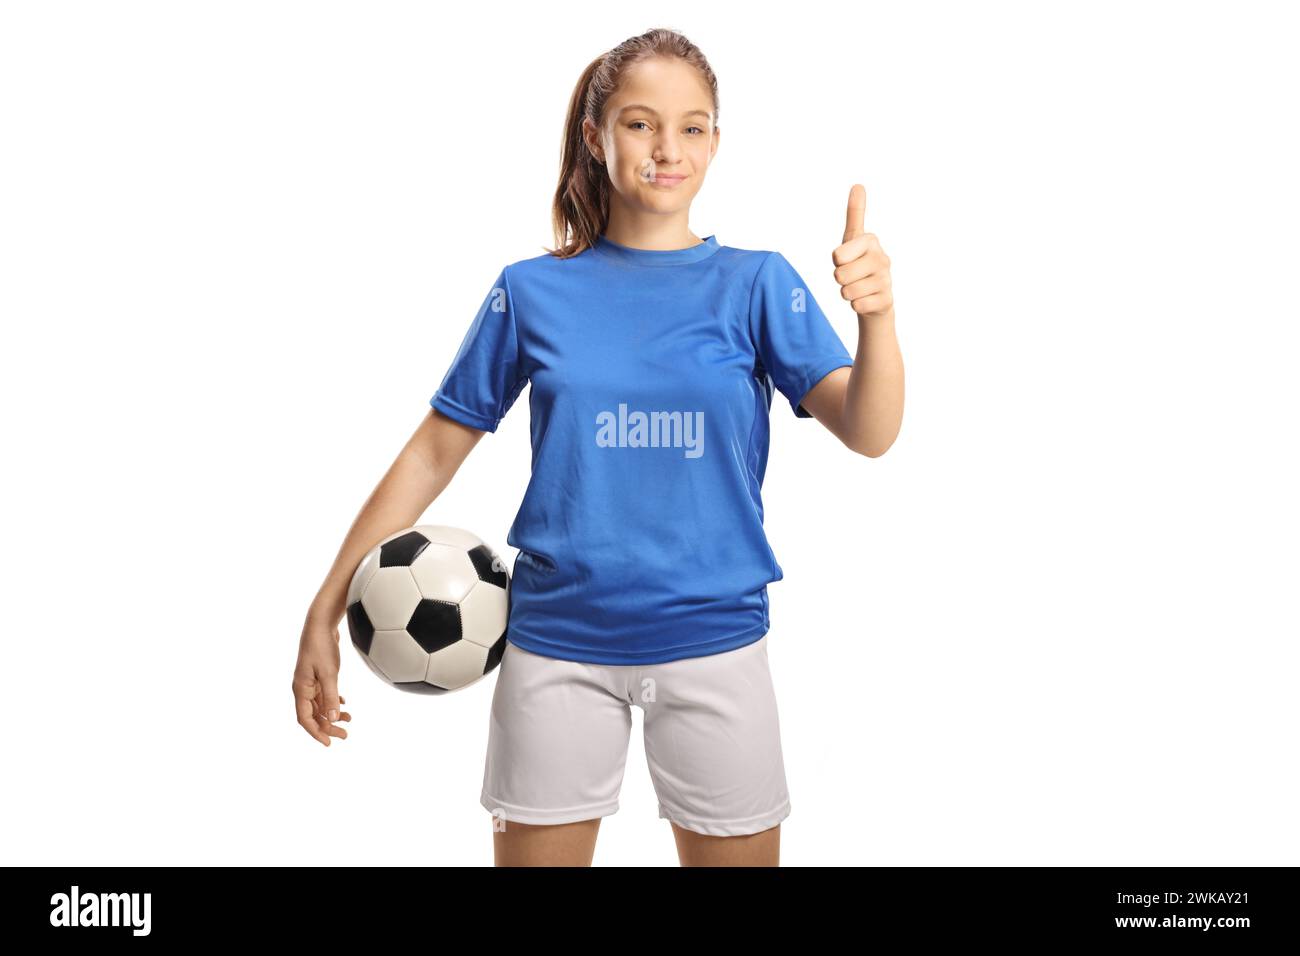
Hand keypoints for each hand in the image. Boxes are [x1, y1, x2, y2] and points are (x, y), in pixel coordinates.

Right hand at [293, 613, 350, 746]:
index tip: (329, 743)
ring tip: (349, 720)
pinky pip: (323, 695)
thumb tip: (333, 719)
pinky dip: (333, 702)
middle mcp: (303, 688)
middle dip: (328, 726)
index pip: (305, 719)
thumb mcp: (329, 673)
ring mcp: (310, 682)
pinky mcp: (317, 675)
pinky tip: (343, 705)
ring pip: (320, 705)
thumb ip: (331, 696)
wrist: (320, 624)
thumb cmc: (321, 647)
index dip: (316, 733)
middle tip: (345, 735)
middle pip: (313, 715)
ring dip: (332, 714)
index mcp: (301, 689)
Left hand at [832, 183, 893, 319]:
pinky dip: (856, 306)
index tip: (846, 258)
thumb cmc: (859, 263)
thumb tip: (858, 185)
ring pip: (847, 292)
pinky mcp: (886, 300)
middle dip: (840, 279)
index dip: (837, 260)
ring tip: (859, 287)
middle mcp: (881, 258)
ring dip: (847, 293)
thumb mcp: (853, 239)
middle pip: (840, 275)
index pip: (838, 255)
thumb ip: (855, 214)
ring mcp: (886, 280)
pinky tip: (866, 299)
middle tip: (851, 276)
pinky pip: (857, 306)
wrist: (876, 297)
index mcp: (870, 241)